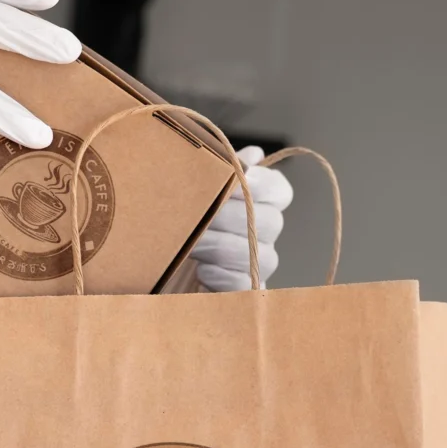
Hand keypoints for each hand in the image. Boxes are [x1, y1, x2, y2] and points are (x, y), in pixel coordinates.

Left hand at [190, 147, 292, 291]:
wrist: (166, 263)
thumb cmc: (185, 221)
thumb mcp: (198, 192)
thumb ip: (222, 170)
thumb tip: (252, 156)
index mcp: (262, 205)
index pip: (280, 192)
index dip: (263, 186)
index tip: (239, 180)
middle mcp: (267, 235)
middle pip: (269, 222)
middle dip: (228, 217)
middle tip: (198, 216)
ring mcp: (259, 265)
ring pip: (253, 253)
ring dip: (217, 245)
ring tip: (192, 243)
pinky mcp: (243, 291)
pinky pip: (241, 284)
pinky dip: (218, 275)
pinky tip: (201, 270)